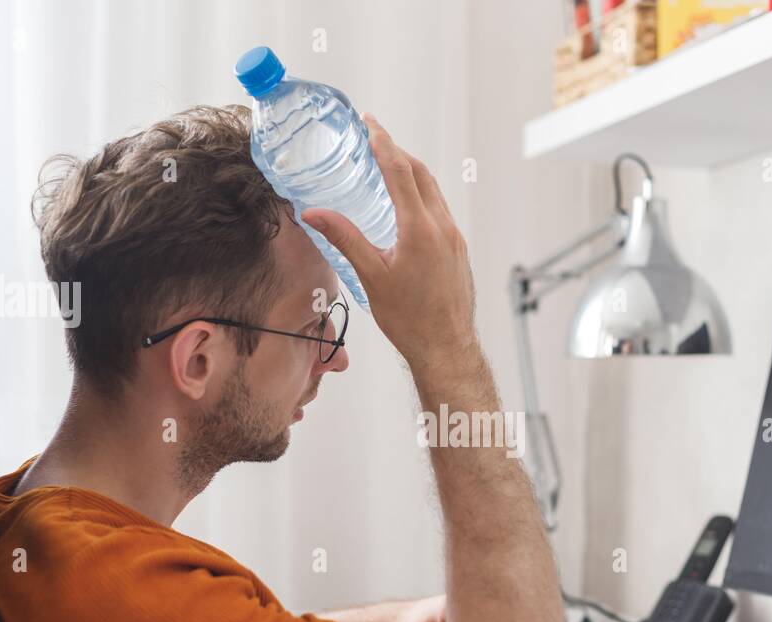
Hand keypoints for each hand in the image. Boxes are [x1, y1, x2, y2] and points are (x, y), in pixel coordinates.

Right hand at [300, 114, 476, 374]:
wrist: (446, 348)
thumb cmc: (409, 319)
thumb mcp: (371, 276)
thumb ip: (344, 239)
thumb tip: (313, 214)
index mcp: (419, 228)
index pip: (400, 170)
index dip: (382, 142)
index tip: (369, 123)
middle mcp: (442, 227)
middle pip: (420, 173)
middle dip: (396, 151)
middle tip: (374, 138)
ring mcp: (455, 238)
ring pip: (433, 191)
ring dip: (411, 173)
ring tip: (387, 166)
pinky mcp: (458, 250)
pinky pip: (440, 210)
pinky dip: (422, 196)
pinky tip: (406, 206)